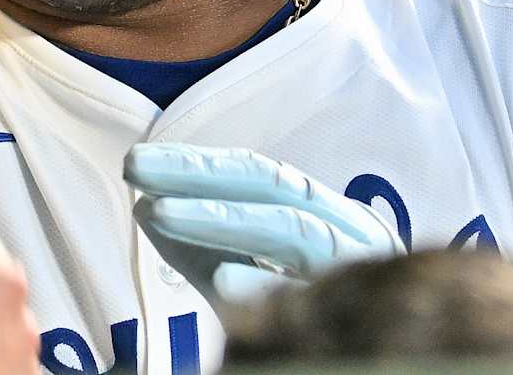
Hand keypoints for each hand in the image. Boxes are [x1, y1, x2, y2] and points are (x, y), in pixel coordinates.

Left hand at [125, 144, 404, 293]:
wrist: (378, 352)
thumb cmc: (308, 319)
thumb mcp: (247, 274)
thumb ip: (201, 247)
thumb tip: (143, 207)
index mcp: (325, 213)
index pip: (256, 174)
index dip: (196, 163)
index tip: (138, 160)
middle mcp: (349, 228)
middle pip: (271, 186)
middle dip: (198, 174)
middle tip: (134, 168)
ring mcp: (361, 264)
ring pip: (291, 229)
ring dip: (220, 219)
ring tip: (160, 213)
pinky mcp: (363, 307)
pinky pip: (313, 294)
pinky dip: (267, 284)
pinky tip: (223, 281)